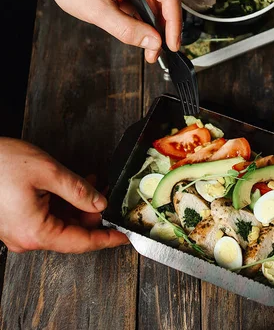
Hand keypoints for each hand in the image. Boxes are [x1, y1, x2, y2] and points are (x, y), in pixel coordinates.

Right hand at [0, 138, 128, 252]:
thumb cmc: (0, 164)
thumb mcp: (48, 172)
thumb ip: (79, 191)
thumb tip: (100, 204)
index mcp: (36, 233)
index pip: (81, 243)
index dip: (107, 239)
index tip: (126, 236)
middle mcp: (26, 238)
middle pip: (71, 233)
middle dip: (93, 214)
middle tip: (108, 193)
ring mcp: (18, 232)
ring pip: (59, 224)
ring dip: (78, 206)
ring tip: (92, 183)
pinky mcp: (14, 221)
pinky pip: (45, 218)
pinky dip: (62, 204)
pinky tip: (73, 186)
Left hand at [28, 0, 181, 61]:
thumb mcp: (99, 11)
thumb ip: (129, 30)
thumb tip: (154, 43)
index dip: (173, 24)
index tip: (172, 44)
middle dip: (163, 28)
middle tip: (157, 51)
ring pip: (157, 2)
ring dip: (153, 25)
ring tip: (149, 48)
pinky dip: (144, 17)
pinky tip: (141, 33)